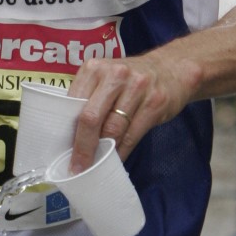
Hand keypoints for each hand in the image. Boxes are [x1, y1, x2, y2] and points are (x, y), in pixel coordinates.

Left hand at [65, 51, 199, 173]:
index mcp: (95, 68)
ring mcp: (137, 87)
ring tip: (96, 166)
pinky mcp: (155, 102)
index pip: (73, 103)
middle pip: (91, 118)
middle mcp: (115, 75)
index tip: (61, 152)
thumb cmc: (130, 79)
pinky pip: (132, 135)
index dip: (66, 131)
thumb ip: (88, 99)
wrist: (173, 68)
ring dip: (103, 152)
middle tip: (77, 168)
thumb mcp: (106, 79)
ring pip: (113, 129)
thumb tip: (69, 137)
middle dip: (82, 147)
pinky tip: (116, 159)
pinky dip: (122, 151)